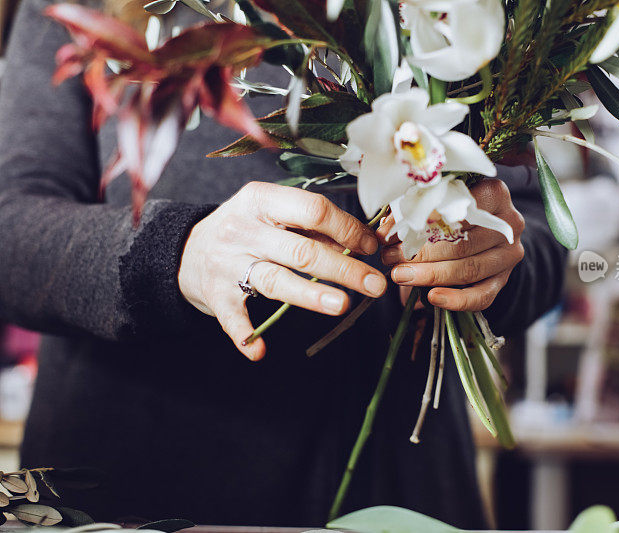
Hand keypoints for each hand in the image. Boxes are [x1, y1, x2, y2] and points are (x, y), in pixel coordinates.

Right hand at [179, 181, 386, 360]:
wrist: (187, 250)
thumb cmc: (247, 229)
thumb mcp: (273, 212)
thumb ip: (312, 225)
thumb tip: (363, 242)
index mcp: (261, 200)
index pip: (313, 209)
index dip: (347, 229)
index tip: (370, 247)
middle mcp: (243, 229)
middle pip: (302, 250)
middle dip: (344, 269)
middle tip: (376, 285)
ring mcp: (228, 263)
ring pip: (275, 280)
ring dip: (310, 295)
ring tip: (341, 305)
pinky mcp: (215, 295)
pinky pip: (232, 317)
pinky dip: (244, 334)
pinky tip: (258, 351)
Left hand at [377, 179, 524, 311]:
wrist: (480, 232)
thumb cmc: (450, 213)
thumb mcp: (436, 202)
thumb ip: (415, 210)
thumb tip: (387, 230)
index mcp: (494, 193)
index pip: (457, 208)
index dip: (421, 221)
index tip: (390, 233)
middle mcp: (509, 223)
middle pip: (462, 242)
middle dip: (420, 253)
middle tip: (390, 258)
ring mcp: (508, 254)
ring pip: (469, 269)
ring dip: (430, 275)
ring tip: (400, 276)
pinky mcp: (503, 280)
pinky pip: (482, 296)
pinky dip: (456, 300)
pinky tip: (432, 298)